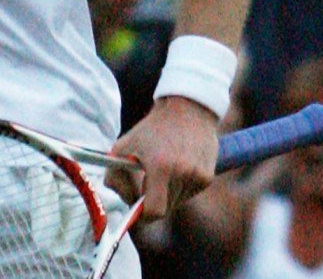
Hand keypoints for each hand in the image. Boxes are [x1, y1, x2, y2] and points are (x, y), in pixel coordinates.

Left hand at [112, 95, 219, 218]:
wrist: (187, 109)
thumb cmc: (152, 129)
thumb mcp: (125, 145)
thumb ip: (114, 175)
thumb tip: (122, 200)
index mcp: (160, 166)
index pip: (154, 210)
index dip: (144, 214)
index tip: (137, 208)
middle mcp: (182, 173)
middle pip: (165, 208)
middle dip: (154, 202)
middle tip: (146, 185)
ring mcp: (197, 176)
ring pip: (177, 202)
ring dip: (168, 194)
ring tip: (164, 169)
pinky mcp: (208, 177)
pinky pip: (189, 194)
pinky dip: (180, 187)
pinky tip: (178, 166)